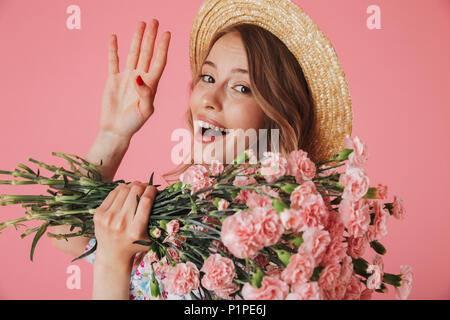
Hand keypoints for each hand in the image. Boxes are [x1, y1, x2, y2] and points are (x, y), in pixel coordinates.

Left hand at [93, 181, 157, 266]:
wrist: (112, 255)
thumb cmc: (135, 245)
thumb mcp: (151, 238)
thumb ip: (159, 223)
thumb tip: (165, 198)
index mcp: (136, 230)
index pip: (146, 201)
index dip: (152, 190)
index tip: (155, 189)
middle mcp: (121, 223)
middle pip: (135, 191)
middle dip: (143, 186)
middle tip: (146, 188)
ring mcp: (108, 218)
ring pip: (124, 189)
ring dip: (133, 185)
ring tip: (138, 189)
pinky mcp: (99, 214)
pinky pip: (113, 193)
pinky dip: (122, 189)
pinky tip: (127, 192)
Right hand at [99, 19, 170, 139]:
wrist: (116, 130)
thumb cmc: (134, 124)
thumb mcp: (145, 111)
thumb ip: (146, 94)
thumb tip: (139, 76)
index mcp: (151, 85)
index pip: (159, 61)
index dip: (163, 47)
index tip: (167, 33)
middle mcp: (140, 78)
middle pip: (148, 53)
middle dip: (151, 37)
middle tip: (154, 21)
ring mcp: (127, 77)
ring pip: (133, 53)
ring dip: (137, 39)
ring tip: (140, 24)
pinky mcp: (113, 80)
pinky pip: (113, 61)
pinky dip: (113, 49)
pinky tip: (114, 37)